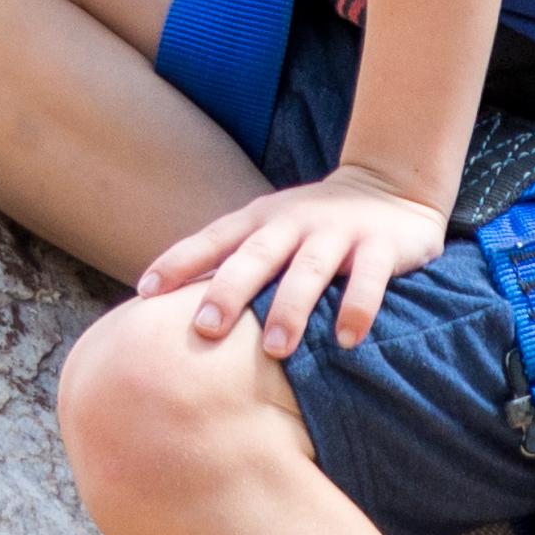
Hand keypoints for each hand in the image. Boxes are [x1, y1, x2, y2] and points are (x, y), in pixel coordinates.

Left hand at [139, 162, 445, 358]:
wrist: (389, 186)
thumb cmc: (313, 226)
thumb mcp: (270, 233)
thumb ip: (233, 263)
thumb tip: (174, 311)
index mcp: (259, 220)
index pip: (212, 240)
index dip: (178, 263)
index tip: (145, 293)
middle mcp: (292, 223)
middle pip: (254, 256)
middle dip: (228, 291)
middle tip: (205, 329)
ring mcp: (336, 233)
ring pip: (308, 269)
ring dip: (290, 307)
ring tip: (275, 348)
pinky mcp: (379, 246)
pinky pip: (368, 279)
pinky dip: (358, 308)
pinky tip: (347, 340)